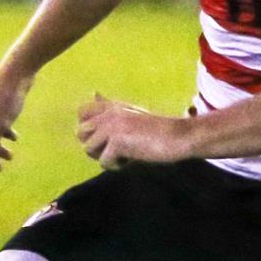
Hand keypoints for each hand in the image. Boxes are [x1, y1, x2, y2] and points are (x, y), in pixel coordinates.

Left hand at [77, 95, 191, 167]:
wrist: (179, 137)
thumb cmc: (159, 130)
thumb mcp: (132, 114)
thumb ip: (111, 108)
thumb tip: (94, 93)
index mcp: (112, 106)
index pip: (82, 112)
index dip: (89, 128)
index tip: (106, 137)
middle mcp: (109, 113)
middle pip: (80, 133)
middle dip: (94, 145)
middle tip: (115, 149)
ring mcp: (112, 127)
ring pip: (88, 149)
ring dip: (104, 157)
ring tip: (124, 155)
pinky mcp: (117, 142)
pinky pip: (103, 162)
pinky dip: (117, 166)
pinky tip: (131, 161)